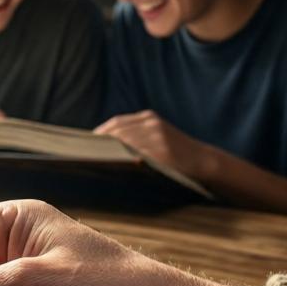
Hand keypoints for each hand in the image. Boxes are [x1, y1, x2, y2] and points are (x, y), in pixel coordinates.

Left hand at [95, 110, 215, 179]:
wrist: (204, 162)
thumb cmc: (175, 156)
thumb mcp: (156, 138)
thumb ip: (135, 138)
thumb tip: (102, 150)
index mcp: (148, 117)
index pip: (115, 123)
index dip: (98, 135)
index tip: (83, 146)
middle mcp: (151, 122)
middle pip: (116, 132)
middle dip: (98, 145)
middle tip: (82, 157)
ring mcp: (157, 135)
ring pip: (122, 143)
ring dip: (105, 153)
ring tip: (90, 163)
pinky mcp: (161, 150)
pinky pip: (135, 155)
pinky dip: (121, 160)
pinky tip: (110, 168)